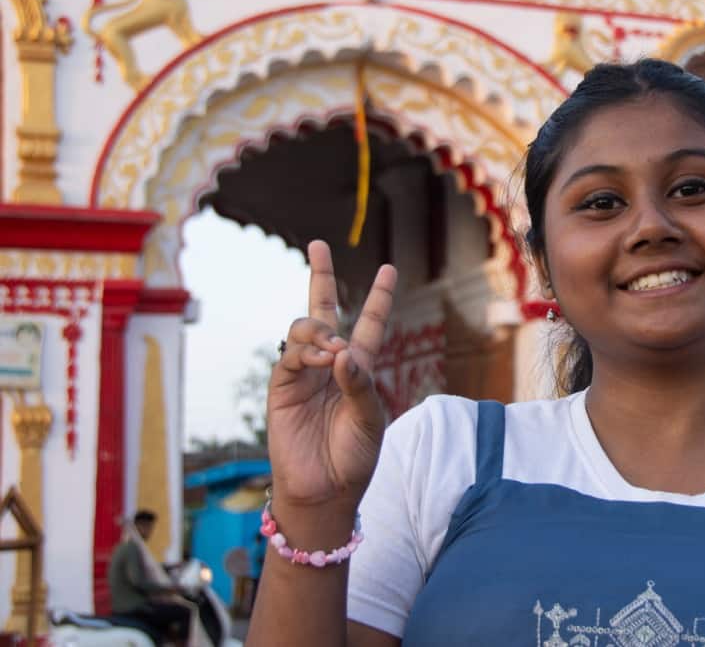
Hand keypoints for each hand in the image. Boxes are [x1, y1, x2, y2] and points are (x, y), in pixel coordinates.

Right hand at [267, 241, 396, 512]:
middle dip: (320, 276)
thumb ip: (361, 383)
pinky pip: (291, 355)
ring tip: (334, 349)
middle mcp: (331, 364)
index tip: (388, 269)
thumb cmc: (355, 457)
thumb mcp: (371, 419)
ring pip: (305, 329)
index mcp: (360, 368)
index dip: (379, 298)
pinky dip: (308, 351)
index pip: (370, 324)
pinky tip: (323, 360)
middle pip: (325, 310)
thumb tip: (342, 350)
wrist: (326, 490)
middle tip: (318, 245)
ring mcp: (305, 374)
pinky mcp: (283, 388)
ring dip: (321, 330)